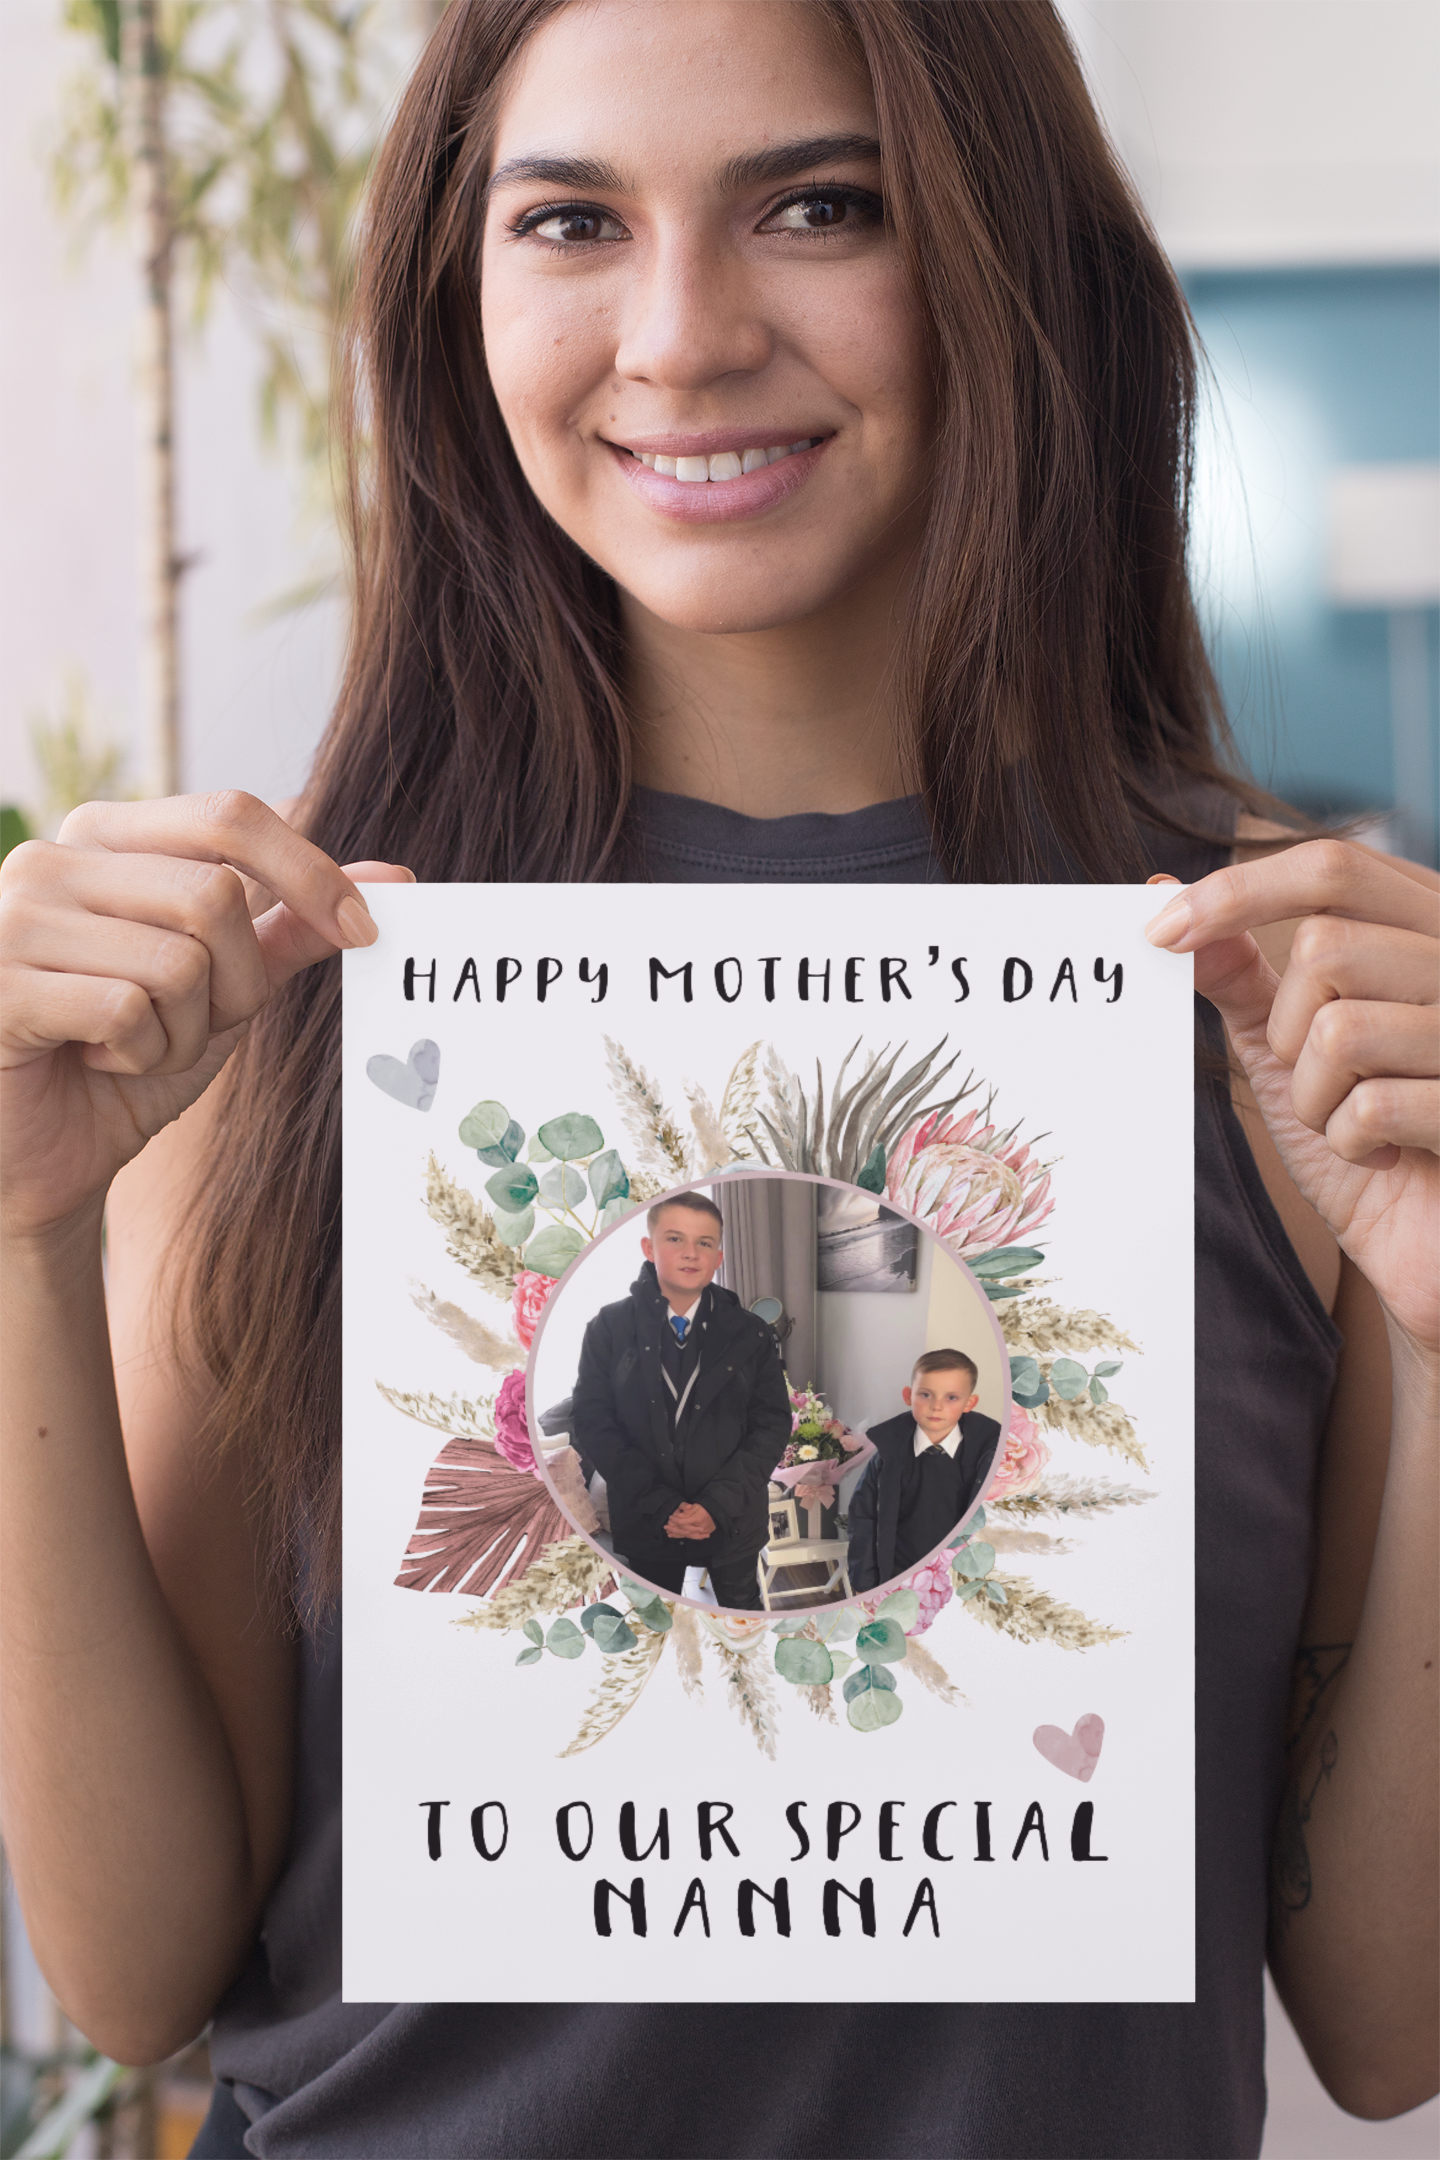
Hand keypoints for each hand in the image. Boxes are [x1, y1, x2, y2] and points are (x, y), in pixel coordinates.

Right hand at [0, 792, 412, 1239]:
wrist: (36, 1157)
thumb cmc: (126, 1062)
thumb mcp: (224, 988)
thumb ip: (292, 925)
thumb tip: (392, 874)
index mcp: (103, 837)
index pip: (230, 815)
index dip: (311, 872)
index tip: (363, 930)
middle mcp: (49, 860)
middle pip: (214, 896)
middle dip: (238, 984)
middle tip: (196, 1025)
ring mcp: (12, 917)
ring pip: (178, 961)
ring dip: (185, 1032)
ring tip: (136, 1046)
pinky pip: (127, 1009)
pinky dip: (139, 1055)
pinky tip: (95, 1061)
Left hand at [663, 1503, 715, 1539]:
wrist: (716, 1513)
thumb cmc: (705, 1508)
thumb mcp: (696, 1506)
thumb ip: (687, 1511)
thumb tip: (678, 1516)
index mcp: (697, 1519)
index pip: (684, 1522)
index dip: (675, 1520)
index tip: (670, 1517)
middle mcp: (699, 1528)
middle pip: (684, 1531)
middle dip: (674, 1529)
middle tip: (665, 1527)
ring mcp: (701, 1533)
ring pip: (687, 1535)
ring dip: (677, 1535)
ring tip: (669, 1534)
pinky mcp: (702, 1535)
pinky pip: (692, 1537)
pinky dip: (684, 1537)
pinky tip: (676, 1536)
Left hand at [1147, 839, 1439, 1354]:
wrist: (1424, 1240)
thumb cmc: (1367, 1134)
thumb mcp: (1288, 1044)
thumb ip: (1240, 972)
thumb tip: (1159, 889)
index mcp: (1428, 925)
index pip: (1332, 868)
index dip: (1238, 892)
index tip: (1159, 933)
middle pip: (1327, 947)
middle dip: (1287, 1028)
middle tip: (1313, 1076)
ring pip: (1340, 1029)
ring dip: (1315, 1096)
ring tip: (1354, 1121)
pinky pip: (1373, 1104)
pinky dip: (1351, 1142)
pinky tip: (1386, 1156)